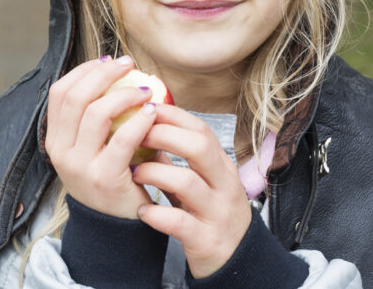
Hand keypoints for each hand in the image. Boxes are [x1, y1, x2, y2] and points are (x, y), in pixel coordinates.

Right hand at [44, 55, 157, 218]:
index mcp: (55, 139)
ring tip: (145, 90)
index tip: (108, 61)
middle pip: (76, 97)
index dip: (83, 71)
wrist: (117, 226)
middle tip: (129, 65)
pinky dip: (139, 121)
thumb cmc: (112, 177)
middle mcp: (61, 151)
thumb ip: (99, 116)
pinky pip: (121, 140)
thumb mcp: (94, 147)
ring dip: (123, 95)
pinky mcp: (104, 178)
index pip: (60, 92)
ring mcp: (80, 166)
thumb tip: (121, 71)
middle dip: (104, 74)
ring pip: (96, 114)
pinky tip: (153, 112)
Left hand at [132, 105, 252, 277]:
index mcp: (222, 167)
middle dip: (164, 136)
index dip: (172, 115)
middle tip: (136, 138)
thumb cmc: (212, 215)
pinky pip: (180, 222)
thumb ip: (180, 159)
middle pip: (199, 147)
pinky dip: (158, 214)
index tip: (146, 108)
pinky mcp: (206, 240)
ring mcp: (217, 213)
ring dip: (155, 174)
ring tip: (134, 174)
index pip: (201, 130)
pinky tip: (143, 211)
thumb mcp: (204, 182)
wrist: (238, 263)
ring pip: (187, 182)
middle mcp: (224, 186)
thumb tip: (147, 128)